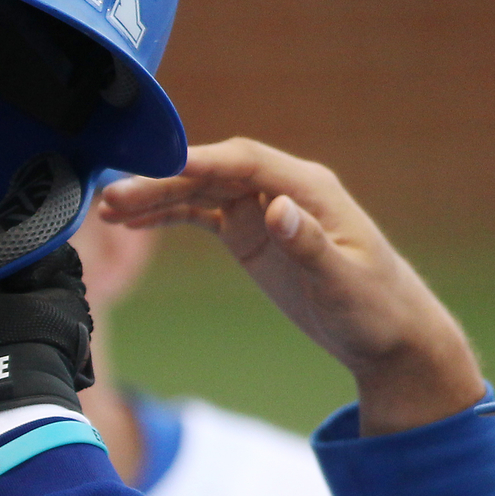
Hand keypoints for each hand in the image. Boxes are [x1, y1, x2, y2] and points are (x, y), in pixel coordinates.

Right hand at [98, 139, 483, 434]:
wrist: (388, 334)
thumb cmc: (375, 308)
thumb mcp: (344, 281)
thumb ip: (310, 244)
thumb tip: (279, 208)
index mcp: (309, 188)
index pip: (244, 162)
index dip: (198, 161)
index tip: (155, 167)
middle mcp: (282, 189)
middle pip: (211, 172)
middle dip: (161, 181)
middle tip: (112, 197)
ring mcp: (263, 210)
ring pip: (199, 191)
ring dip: (155, 198)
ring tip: (107, 210)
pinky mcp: (251, 234)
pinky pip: (201, 214)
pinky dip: (168, 216)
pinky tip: (133, 224)